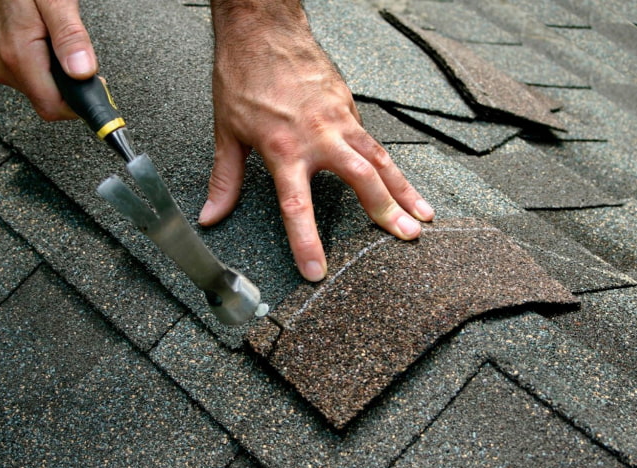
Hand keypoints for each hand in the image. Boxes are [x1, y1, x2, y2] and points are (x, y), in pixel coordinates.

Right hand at [0, 0, 96, 119]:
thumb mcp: (55, 1)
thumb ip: (71, 37)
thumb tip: (83, 71)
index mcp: (19, 57)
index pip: (54, 108)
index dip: (80, 104)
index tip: (96, 91)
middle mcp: (4, 65)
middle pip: (48, 100)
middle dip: (71, 87)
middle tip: (83, 62)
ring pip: (39, 87)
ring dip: (57, 74)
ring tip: (62, 45)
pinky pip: (27, 73)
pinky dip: (44, 64)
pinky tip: (46, 42)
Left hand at [200, 1, 434, 281]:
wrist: (263, 27)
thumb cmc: (243, 76)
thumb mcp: (226, 131)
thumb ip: (225, 179)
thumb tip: (211, 216)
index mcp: (283, 148)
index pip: (298, 206)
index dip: (308, 241)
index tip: (317, 271)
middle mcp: (318, 135)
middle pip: (361, 178)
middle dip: (387, 210)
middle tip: (408, 236)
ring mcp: (339, 118)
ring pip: (380, 157)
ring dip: (404, 187)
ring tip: (425, 214)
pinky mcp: (348, 104)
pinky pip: (371, 138)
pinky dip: (388, 161)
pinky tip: (398, 180)